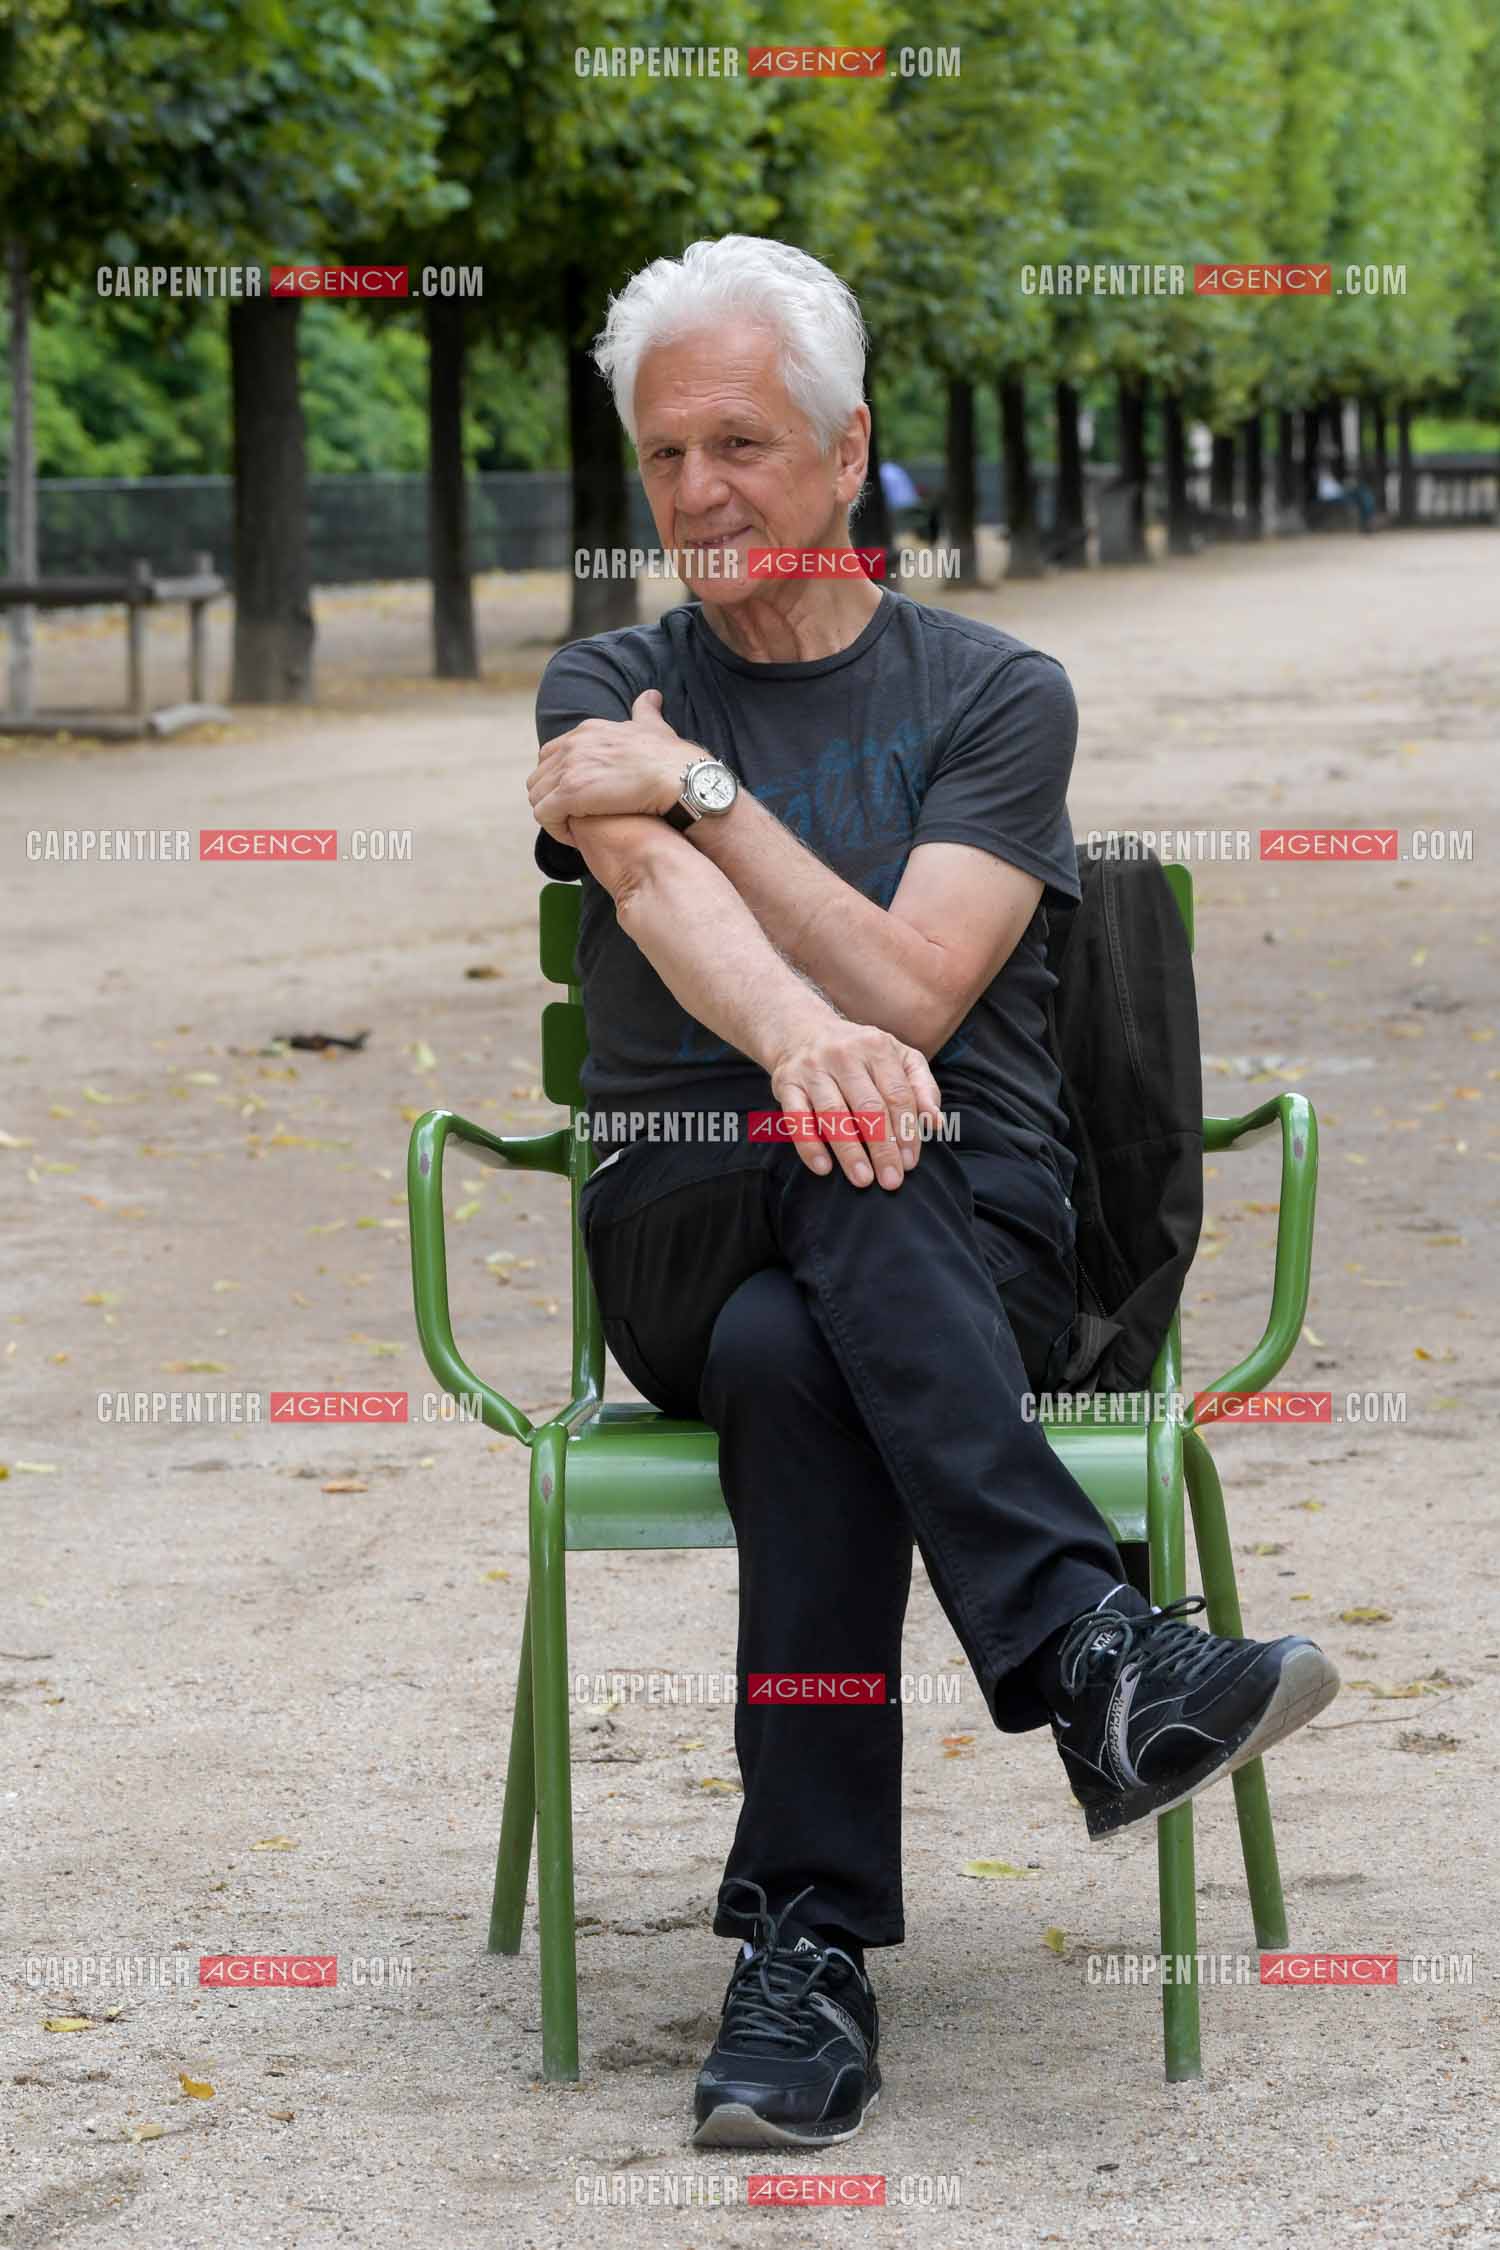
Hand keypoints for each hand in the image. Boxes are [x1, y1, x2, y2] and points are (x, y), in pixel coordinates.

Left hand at [527, 690, 689, 842]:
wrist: (679, 777)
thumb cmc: (672, 758)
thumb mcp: (654, 726)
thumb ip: (646, 711)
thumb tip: (651, 697)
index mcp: (587, 731)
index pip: (551, 755)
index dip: (560, 780)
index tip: (579, 800)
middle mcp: (573, 744)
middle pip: (539, 777)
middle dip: (552, 800)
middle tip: (575, 819)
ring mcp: (569, 767)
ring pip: (537, 798)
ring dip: (553, 817)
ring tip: (576, 830)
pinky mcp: (570, 792)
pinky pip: (544, 815)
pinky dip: (556, 829)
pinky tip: (577, 838)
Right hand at [766, 1016, 943, 1189]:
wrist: (801, 1031)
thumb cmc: (859, 1053)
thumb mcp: (898, 1057)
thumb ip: (922, 1087)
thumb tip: (935, 1123)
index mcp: (877, 1047)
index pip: (898, 1095)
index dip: (906, 1131)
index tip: (910, 1162)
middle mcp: (844, 1054)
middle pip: (869, 1107)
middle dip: (883, 1147)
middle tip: (891, 1180)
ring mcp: (812, 1068)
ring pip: (834, 1114)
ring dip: (850, 1151)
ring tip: (863, 1180)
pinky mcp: (785, 1083)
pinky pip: (797, 1118)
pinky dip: (809, 1144)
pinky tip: (823, 1167)